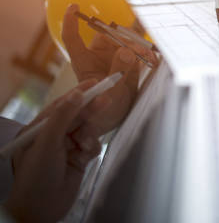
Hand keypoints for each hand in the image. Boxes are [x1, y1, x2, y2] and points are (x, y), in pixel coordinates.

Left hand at [5, 86, 101, 222]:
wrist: (40, 210)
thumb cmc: (36, 176)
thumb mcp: (47, 143)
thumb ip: (62, 117)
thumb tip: (77, 94)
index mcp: (39, 129)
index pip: (62, 105)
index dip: (79, 93)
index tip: (95, 82)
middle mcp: (53, 136)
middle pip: (77, 116)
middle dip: (90, 110)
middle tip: (107, 99)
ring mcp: (66, 148)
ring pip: (87, 130)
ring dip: (90, 135)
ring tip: (84, 144)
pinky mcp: (78, 160)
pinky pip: (92, 146)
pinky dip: (92, 148)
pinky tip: (85, 156)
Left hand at [61, 4, 154, 137]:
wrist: (120, 119)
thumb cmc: (106, 112)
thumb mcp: (111, 95)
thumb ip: (119, 71)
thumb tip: (127, 50)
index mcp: (85, 62)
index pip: (73, 38)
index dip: (71, 22)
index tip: (75, 7)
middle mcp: (98, 56)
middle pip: (108, 35)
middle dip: (123, 38)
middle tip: (138, 49)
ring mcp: (114, 57)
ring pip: (126, 40)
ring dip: (138, 45)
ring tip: (148, 58)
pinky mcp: (130, 61)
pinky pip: (139, 48)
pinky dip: (147, 49)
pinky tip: (154, 56)